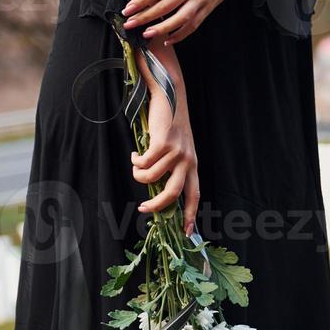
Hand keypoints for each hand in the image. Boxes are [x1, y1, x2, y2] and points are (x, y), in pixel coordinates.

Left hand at [122, 0, 260, 44]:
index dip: (141, 1)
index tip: (127, 9)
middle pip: (165, 6)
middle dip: (145, 17)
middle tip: (129, 24)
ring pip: (180, 19)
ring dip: (162, 29)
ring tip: (146, 34)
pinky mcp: (208, 8)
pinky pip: (193, 25)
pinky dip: (180, 34)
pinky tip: (168, 39)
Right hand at [131, 42, 199, 235]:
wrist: (172, 97)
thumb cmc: (171, 126)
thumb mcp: (176, 150)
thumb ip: (171, 169)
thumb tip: (155, 191)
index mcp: (193, 165)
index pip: (194, 195)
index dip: (189, 215)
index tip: (185, 232)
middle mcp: (188, 161)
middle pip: (173, 194)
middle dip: (157, 206)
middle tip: (143, 209)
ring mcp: (177, 152)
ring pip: (152, 178)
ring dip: (139, 175)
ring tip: (136, 166)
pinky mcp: (164, 143)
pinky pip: (144, 163)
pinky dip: (136, 161)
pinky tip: (136, 154)